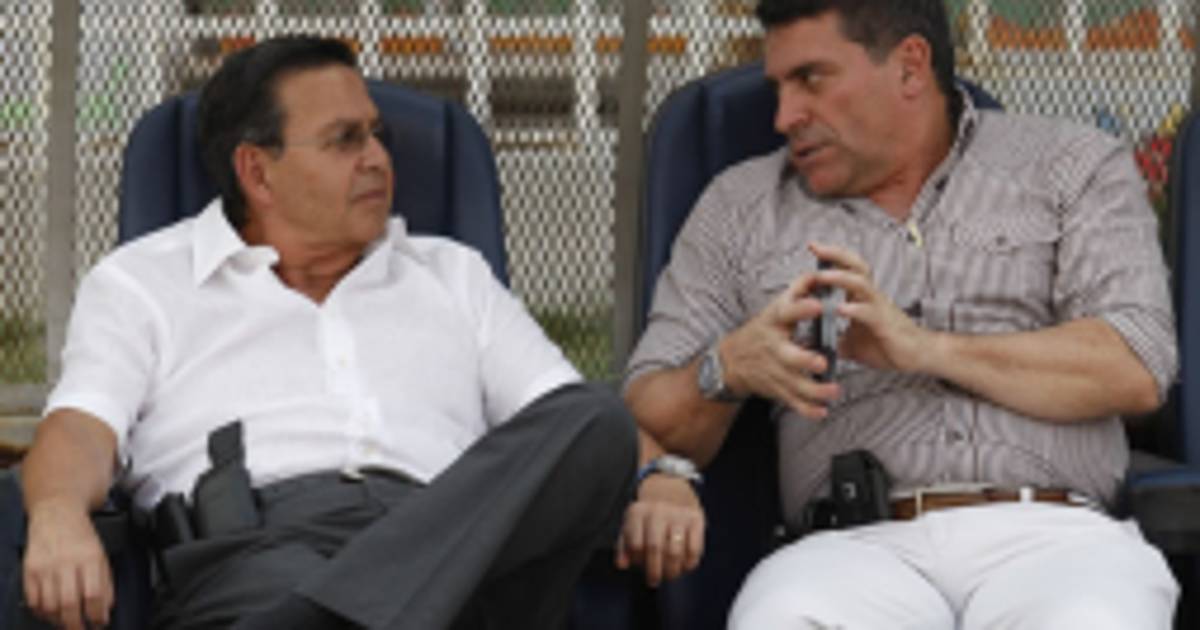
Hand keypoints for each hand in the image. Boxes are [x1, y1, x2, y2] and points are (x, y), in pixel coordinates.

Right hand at [23, 499, 112, 629]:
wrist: (56, 512)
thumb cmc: (82, 536)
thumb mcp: (101, 555)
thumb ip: (106, 582)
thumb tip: (106, 610)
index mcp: (89, 558)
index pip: (93, 594)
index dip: (97, 614)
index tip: (100, 624)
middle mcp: (66, 563)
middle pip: (69, 603)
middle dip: (76, 624)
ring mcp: (45, 567)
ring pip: (50, 605)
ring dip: (59, 620)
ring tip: (67, 623)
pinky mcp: (29, 570)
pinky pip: (33, 600)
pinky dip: (42, 612)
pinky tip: (51, 614)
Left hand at [615, 475, 704, 586]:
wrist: (670, 483)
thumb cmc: (647, 510)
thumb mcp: (631, 521)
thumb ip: (624, 544)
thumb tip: (622, 565)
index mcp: (638, 512)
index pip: (635, 544)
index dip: (637, 560)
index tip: (640, 567)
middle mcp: (658, 511)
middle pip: (655, 548)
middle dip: (654, 571)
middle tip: (654, 581)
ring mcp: (679, 514)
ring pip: (675, 550)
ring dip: (672, 570)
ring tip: (670, 575)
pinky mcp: (696, 518)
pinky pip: (694, 547)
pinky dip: (690, 562)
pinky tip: (685, 566)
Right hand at [721, 272, 839, 418]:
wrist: (732, 361)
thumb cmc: (762, 331)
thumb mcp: (775, 308)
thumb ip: (798, 292)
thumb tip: (816, 272)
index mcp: (774, 324)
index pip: (787, 312)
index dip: (801, 308)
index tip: (817, 304)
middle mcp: (774, 349)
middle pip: (788, 356)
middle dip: (804, 360)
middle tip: (822, 362)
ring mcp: (775, 371)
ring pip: (795, 384)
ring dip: (814, 390)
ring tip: (833, 391)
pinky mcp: (778, 389)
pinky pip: (793, 402)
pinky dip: (807, 409)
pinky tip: (821, 411)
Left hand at [810, 242, 933, 373]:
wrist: (920, 355)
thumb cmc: (888, 345)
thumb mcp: (853, 344)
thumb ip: (835, 340)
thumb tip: (813, 346)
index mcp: (863, 298)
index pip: (848, 268)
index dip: (832, 256)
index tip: (813, 246)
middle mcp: (872, 297)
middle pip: (855, 266)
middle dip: (835, 254)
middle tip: (816, 247)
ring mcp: (880, 308)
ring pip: (861, 284)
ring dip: (840, 278)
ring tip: (821, 276)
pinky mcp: (886, 324)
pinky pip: (870, 312)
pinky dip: (854, 309)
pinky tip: (840, 309)